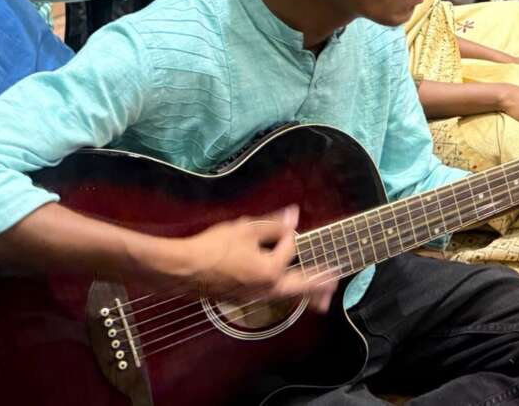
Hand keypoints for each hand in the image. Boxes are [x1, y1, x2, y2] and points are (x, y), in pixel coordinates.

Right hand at [171, 206, 337, 312]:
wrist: (183, 269)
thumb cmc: (214, 247)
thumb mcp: (245, 229)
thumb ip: (273, 224)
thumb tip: (294, 216)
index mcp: (271, 270)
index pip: (289, 248)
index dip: (285, 233)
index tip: (280, 226)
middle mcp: (266, 288)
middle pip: (300, 286)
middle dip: (320, 284)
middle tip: (336, 283)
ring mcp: (254, 297)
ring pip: (287, 296)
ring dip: (306, 295)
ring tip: (322, 301)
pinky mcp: (243, 299)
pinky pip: (272, 298)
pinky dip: (286, 296)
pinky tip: (285, 294)